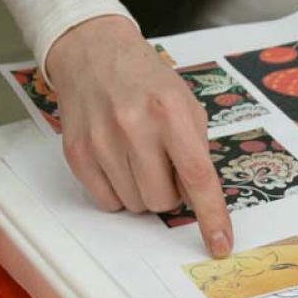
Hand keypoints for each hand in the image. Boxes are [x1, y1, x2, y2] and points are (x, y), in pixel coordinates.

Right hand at [46, 15, 232, 256]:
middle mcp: (134, 126)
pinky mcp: (77, 152)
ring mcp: (102, 140)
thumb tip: (197, 199)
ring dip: (142, 191)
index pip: (197, 177)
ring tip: (137, 156)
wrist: (94, 53)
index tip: (220, 245)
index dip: (212, 216)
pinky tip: (117, 160)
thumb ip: (196, 151)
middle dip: (169, 192)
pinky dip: (118, 191)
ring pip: (135, 205)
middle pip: (162, 201)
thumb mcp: (187, 106)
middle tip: (163, 164)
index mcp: (171, 113)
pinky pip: (106, 202)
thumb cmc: (147, 82)